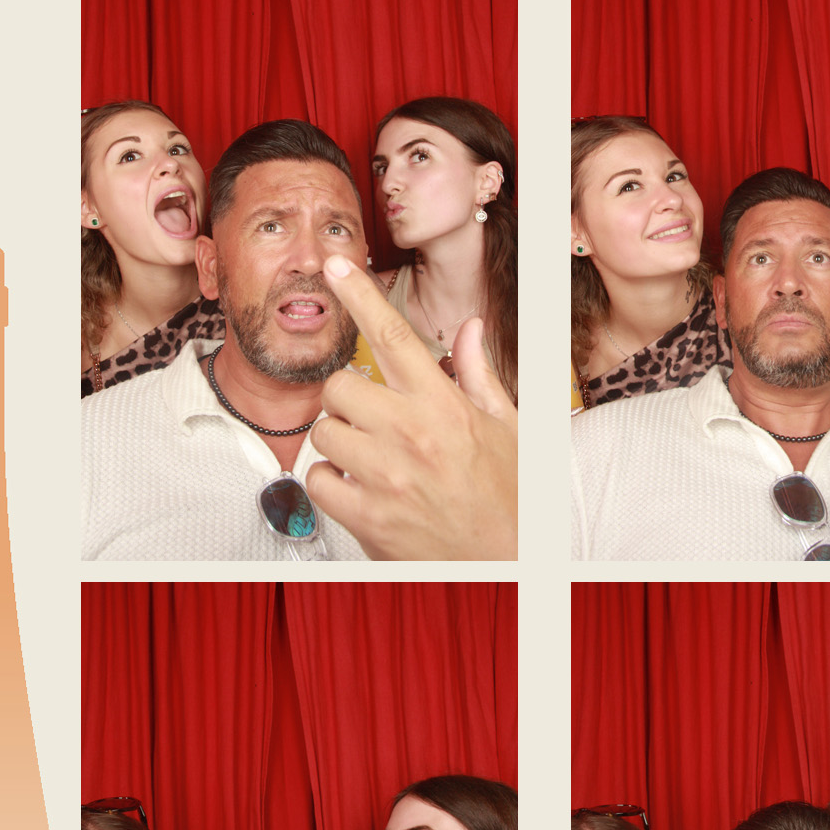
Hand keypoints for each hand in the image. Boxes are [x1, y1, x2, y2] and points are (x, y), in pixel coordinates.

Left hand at [307, 258, 516, 559]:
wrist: (508, 563)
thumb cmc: (510, 497)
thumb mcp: (507, 428)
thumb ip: (477, 375)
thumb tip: (469, 327)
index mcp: (445, 407)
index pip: (394, 336)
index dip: (361, 294)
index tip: (335, 266)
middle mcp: (412, 436)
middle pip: (339, 386)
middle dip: (347, 400)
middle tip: (371, 420)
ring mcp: (387, 477)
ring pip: (324, 432)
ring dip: (339, 443)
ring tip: (371, 460)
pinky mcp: (368, 517)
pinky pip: (318, 480)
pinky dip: (331, 483)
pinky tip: (360, 489)